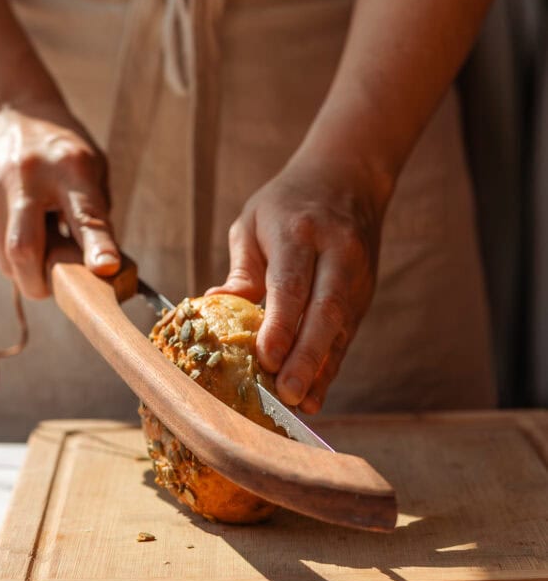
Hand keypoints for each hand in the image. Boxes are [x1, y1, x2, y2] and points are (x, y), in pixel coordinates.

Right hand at [0, 100, 119, 298]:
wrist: (10, 111)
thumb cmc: (63, 149)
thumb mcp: (93, 167)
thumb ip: (97, 214)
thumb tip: (105, 268)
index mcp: (70, 167)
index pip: (85, 214)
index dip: (96, 246)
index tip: (106, 270)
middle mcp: (28, 178)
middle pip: (25, 248)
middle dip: (41, 283)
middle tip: (58, 288)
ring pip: (6, 258)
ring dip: (28, 273)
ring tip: (44, 258)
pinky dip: (14, 257)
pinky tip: (27, 236)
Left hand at [209, 150, 387, 412]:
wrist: (348, 176)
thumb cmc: (287, 202)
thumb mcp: (253, 223)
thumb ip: (242, 270)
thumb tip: (215, 305)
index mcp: (301, 231)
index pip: (292, 284)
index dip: (282, 324)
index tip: (267, 358)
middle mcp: (337, 254)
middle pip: (326, 312)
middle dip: (307, 357)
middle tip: (287, 394)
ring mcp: (357, 275)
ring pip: (342, 329)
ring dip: (321, 369)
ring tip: (301, 404)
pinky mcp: (365, 293)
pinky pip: (347, 334)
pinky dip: (331, 364)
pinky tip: (315, 392)